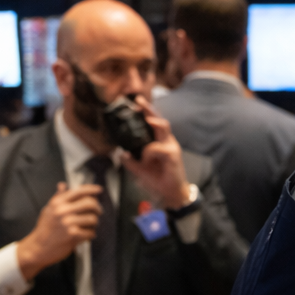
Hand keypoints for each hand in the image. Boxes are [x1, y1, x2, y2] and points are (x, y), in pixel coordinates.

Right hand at [17, 182, 103, 280]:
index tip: (99, 190)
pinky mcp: (73, 235)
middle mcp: (63, 211)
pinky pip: (91, 232)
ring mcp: (68, 223)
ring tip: (89, 226)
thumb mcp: (48, 209)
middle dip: (97, 208)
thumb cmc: (44, 229)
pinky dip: (90, 234)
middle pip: (90, 203)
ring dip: (94, 223)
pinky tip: (85, 235)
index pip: (79, 191)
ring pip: (93, 218)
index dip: (92, 189)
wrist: (38, 247)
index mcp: (57, 202)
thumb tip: (62, 185)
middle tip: (98, 211)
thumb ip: (57, 197)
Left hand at [118, 96, 191, 210]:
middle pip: (159, 119)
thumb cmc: (159, 180)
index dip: (145, 112)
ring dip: (153, 121)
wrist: (170, 193)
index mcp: (159, 142)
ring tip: (148, 119)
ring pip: (163, 127)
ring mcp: (171, 146)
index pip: (152, 123)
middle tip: (138, 101)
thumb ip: (131, 162)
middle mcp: (166, 141)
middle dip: (149, 109)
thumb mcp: (140, 170)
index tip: (135, 103)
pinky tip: (146, 160)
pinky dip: (148, 152)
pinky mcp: (173, 154)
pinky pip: (157, 147)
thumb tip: (121, 153)